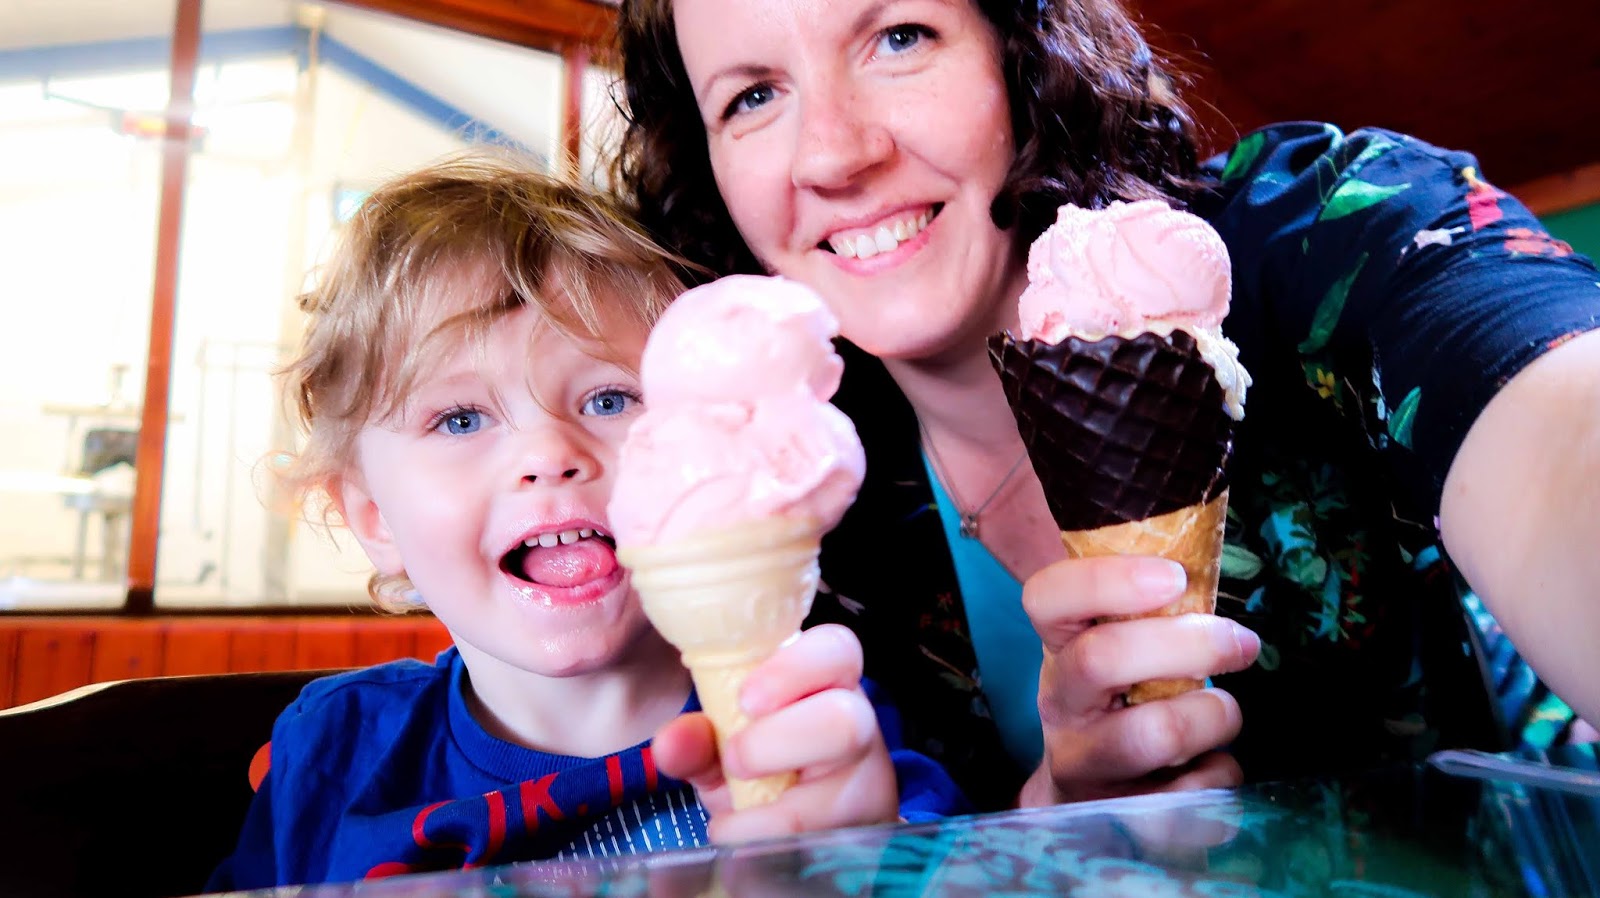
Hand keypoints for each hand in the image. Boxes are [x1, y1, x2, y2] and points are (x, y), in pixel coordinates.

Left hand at [652, 624, 898, 840]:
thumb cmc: (765, 766)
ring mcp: (867, 777)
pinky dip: (769, 839)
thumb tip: (672, 742)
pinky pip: (827, 836)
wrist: (808, 825)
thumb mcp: (725, 748)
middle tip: (735, 759)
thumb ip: (696, 741)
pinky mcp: (867, 823)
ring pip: (846, 790)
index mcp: (822, 680)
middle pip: (847, 718)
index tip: (745, 700)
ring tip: (737, 811)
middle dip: (780, 741)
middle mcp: (855, 721)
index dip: (794, 669)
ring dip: (781, 807)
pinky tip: (743, 836)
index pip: (835, 650)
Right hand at [1018, 554, 1260, 805]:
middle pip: (1101, 660)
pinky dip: (1219, 776)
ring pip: (1151, 734)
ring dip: (1212, 716)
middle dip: (1187, 644)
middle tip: (1241, 643)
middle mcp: (1059, 705)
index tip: (1172, 577)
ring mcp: (1084, 766)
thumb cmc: (1119, 703)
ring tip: (1223, 712)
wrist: (1085, 799)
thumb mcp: (1113, 649)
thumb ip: (1145, 611)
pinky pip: (1188, 798)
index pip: (1046, 597)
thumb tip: (1206, 553)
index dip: (1106, 580)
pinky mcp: (1120, 817)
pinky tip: (1212, 766)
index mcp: (1057, 649)